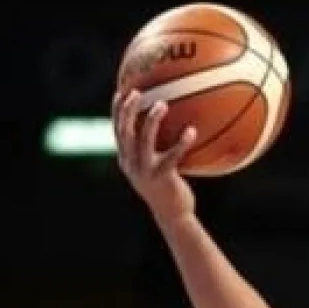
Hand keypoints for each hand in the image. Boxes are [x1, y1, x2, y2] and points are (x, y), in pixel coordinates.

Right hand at [111, 90, 197, 222]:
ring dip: (151, 121)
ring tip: (162, 104)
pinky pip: (172, 156)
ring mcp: (145, 171)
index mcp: (126, 160)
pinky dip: (181, 143)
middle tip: (137, 92)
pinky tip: (191, 131)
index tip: (120, 92)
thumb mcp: (154, 167)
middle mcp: (131, 164)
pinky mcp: (162, 177)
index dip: (116, 111)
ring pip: (143, 141)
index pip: (117, 131)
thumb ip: (152, 150)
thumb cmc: (167, 188)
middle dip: (127, 110)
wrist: (173, 215)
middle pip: (124, 132)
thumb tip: (165, 127)